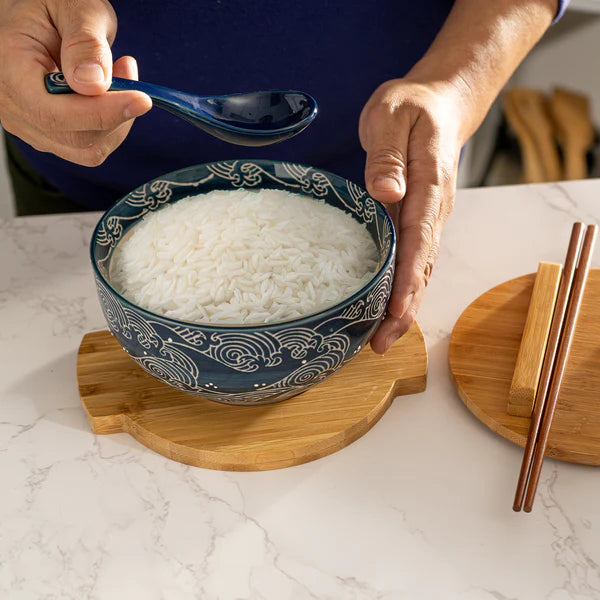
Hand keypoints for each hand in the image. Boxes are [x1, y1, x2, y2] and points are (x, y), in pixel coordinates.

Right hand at [0, 0, 150, 165]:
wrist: (40, 18)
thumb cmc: (52, 6)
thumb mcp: (72, 7)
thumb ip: (85, 44)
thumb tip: (94, 84)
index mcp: (9, 70)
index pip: (55, 114)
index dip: (102, 113)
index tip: (141, 99)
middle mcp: (13, 107)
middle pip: (76, 138)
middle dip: (115, 112)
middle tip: (128, 71)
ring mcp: (30, 126)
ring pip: (87, 148)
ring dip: (117, 119)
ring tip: (120, 75)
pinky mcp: (49, 135)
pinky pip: (89, 146)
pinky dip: (111, 124)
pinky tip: (110, 93)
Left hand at [359, 78, 467, 353]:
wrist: (437, 103)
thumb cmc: (410, 107)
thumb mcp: (392, 116)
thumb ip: (388, 155)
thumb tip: (387, 193)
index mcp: (429, 184)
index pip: (419, 239)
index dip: (407, 279)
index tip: (395, 311)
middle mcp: (434, 209)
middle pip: (423, 266)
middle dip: (404, 308)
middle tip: (380, 344)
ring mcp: (429, 218)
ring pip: (421, 269)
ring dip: (404, 306)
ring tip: (380, 340)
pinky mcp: (419, 221)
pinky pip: (414, 260)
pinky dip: (402, 289)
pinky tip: (386, 310)